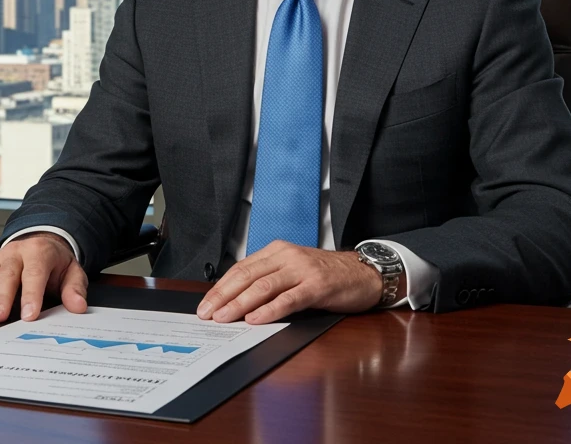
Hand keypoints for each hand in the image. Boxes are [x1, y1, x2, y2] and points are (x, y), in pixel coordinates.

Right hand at [0, 232, 87, 322]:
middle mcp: (16, 253)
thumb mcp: (72, 271)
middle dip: (1, 297)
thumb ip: (75, 288)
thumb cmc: (55, 262)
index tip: (29, 315)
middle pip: (7, 274)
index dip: (31, 295)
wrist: (42, 242)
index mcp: (40, 252)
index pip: (35, 274)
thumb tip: (78, 306)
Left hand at [196, 241, 394, 323]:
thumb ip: (269, 280)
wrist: (364, 273)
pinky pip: (289, 298)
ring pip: (264, 286)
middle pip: (247, 276)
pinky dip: (270, 310)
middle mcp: (287, 256)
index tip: (206, 304)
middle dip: (224, 296)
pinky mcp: (318, 286)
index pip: (241, 268)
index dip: (221, 287)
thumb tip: (237, 301)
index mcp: (277, 251)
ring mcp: (302, 270)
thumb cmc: (327, 275)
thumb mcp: (293, 271)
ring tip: (224, 318)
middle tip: (207, 313)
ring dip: (240, 304)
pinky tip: (255, 319)